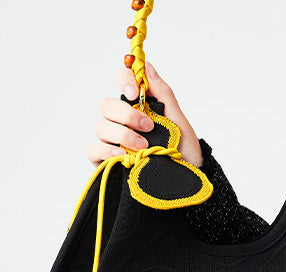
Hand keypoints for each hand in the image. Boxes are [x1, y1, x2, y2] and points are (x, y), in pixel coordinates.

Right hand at [86, 61, 202, 168]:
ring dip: (121, 134)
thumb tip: (147, 66)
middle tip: (148, 127)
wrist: (187, 185)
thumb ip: (164, 95)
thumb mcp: (180, 123)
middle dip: (126, 114)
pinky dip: (105, 151)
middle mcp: (123, 123)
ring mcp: (113, 142)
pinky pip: (93, 150)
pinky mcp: (106, 163)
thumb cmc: (185, 155)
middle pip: (107, 105)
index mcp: (140, 108)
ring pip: (101, 127)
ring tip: (143, 147)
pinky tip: (122, 156)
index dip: (124, 80)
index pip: (122, 82)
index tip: (136, 91)